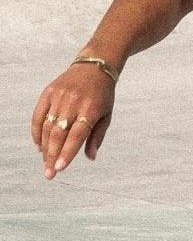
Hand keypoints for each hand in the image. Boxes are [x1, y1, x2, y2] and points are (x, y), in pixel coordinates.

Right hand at [31, 63, 115, 178]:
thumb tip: (90, 157)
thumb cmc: (103, 95)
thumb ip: (97, 136)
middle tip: (50, 174)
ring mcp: (59, 97)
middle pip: (59, 134)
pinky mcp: (49, 92)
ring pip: (47, 127)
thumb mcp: (107, 115)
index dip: (68, 152)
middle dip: (53, 156)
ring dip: (45, 147)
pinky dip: (36, 132)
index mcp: (91, 110)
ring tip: (46, 163)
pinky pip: (38, 115)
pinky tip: (39, 146)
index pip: (77, 135)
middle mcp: (74, 103)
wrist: (94, 66)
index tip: (61, 168)